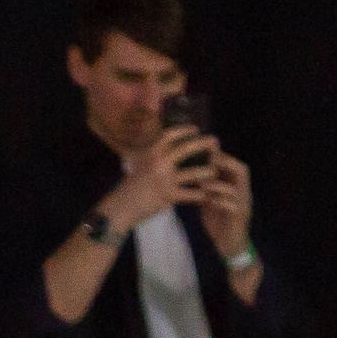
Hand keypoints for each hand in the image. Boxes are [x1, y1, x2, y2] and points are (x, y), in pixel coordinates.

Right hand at [100, 124, 220, 229]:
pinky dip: (200, 195)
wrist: (120, 208)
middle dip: (204, 144)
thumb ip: (152, 156)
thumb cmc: (128, 188)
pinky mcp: (169, 196)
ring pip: (194, 173)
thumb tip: (166, 149)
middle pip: (187, 149)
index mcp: (150, 153)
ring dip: (208, 172)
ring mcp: (165, 180)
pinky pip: (191, 194)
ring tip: (215, 171)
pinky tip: (206, 195)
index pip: (170, 135)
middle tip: (216, 143)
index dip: (185, 130)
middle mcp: (159, 163)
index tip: (196, 129)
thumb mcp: (137, 165)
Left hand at [195, 149, 254, 259]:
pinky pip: (232, 206)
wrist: (230, 246)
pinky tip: (208, 202)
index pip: (235, 166)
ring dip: (218, 185)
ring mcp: (243, 205)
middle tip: (208, 163)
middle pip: (242, 171)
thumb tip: (194, 172)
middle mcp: (244, 194)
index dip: (223, 157)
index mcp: (237, 188)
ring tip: (203, 184)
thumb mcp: (211, 201)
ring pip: (236, 188)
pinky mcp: (239, 218)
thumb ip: (207, 188)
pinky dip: (219, 201)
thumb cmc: (220, 222)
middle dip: (225, 164)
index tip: (206, 152)